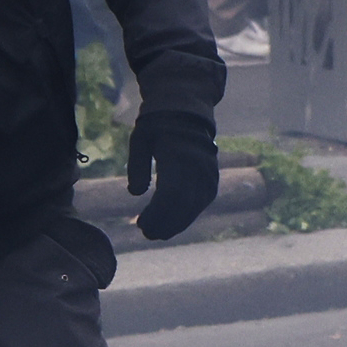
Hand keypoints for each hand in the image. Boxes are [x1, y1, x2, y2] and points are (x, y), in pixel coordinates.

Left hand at [127, 106, 220, 243]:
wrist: (188, 113)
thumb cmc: (158, 125)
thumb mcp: (140, 139)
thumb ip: (137, 165)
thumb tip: (135, 193)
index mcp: (178, 156)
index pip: (170, 194)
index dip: (156, 213)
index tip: (140, 224)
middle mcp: (198, 168)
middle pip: (183, 205)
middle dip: (165, 223)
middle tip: (146, 233)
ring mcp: (208, 175)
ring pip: (194, 208)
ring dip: (175, 224)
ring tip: (157, 232)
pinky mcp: (212, 181)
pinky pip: (200, 204)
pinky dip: (186, 217)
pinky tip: (171, 224)